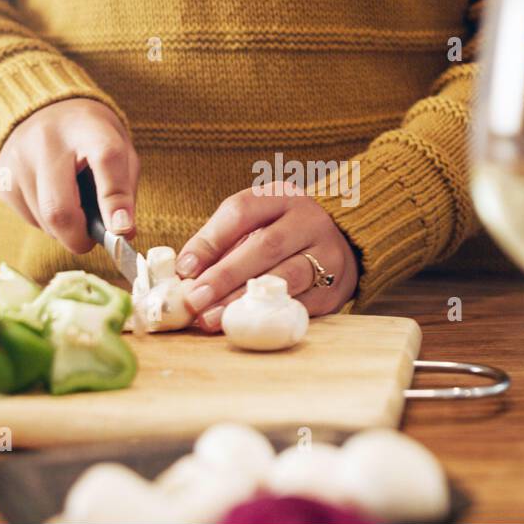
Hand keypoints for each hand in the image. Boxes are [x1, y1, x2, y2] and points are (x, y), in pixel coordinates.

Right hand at [0, 98, 138, 252]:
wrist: (45, 110)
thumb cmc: (91, 138)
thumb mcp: (120, 150)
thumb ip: (124, 189)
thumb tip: (122, 233)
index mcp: (88, 127)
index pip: (105, 160)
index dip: (115, 200)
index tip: (122, 228)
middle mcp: (47, 140)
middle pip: (59, 209)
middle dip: (80, 237)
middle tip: (92, 237)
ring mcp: (18, 159)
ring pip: (44, 222)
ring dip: (65, 229)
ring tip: (73, 202)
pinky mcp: (3, 179)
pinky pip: (29, 220)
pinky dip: (47, 222)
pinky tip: (53, 197)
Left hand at [176, 182, 359, 331]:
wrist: (339, 248)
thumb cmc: (281, 236)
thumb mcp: (253, 225)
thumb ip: (219, 243)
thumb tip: (184, 273)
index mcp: (282, 197)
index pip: (241, 211)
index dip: (210, 241)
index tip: (185, 270)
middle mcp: (309, 221)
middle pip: (266, 246)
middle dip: (225, 276)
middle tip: (195, 300)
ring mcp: (328, 254)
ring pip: (286, 278)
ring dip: (244, 300)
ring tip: (213, 319)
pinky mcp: (334, 288)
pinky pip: (300, 305)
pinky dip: (268, 317)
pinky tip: (243, 326)